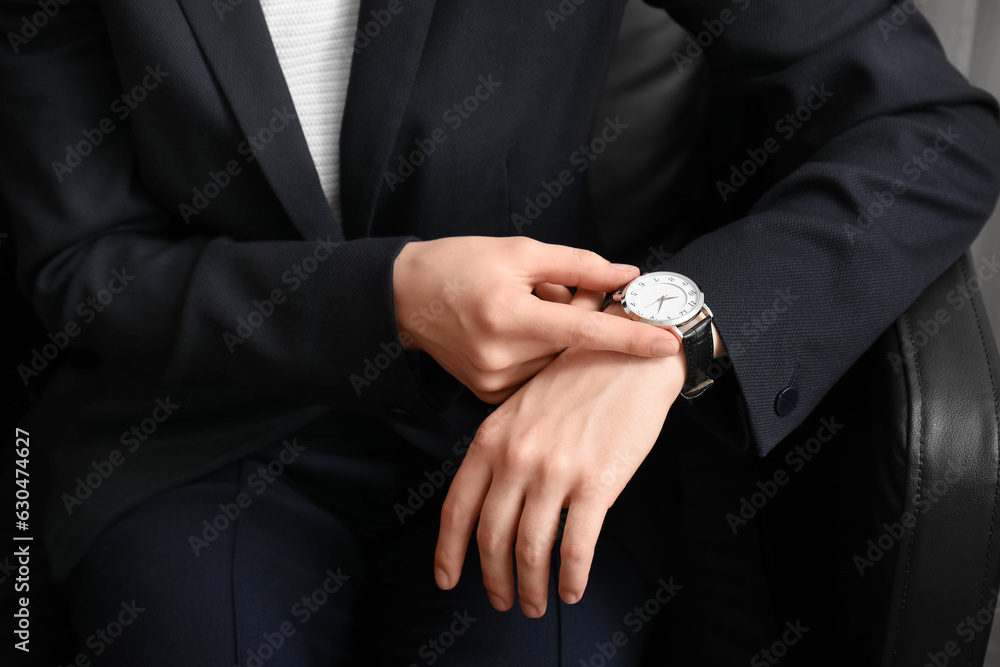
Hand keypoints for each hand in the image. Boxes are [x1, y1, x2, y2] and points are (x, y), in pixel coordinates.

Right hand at [392, 236, 679, 402]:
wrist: (405, 297)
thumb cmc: (461, 265)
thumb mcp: (518, 251)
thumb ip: (577, 266)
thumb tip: (627, 274)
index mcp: (508, 316)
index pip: (583, 333)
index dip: (629, 337)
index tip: (667, 341)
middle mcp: (501, 356)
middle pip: (572, 346)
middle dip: (578, 319)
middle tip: (554, 291)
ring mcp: (493, 382)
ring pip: (556, 363)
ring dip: (557, 337)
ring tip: (523, 309)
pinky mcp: (488, 396)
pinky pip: (536, 376)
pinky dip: (539, 353)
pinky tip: (514, 330)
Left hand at [433, 343, 685, 616]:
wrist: (631, 356)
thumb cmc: (578, 380)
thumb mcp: (521, 407)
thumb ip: (500, 450)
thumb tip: (489, 502)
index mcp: (492, 439)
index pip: (457, 508)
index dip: (449, 552)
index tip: (447, 579)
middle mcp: (516, 457)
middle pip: (492, 537)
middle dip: (494, 579)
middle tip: (502, 601)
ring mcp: (555, 471)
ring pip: (531, 549)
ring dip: (531, 587)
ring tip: (536, 604)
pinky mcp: (597, 482)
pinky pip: (576, 547)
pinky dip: (571, 578)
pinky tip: (571, 590)